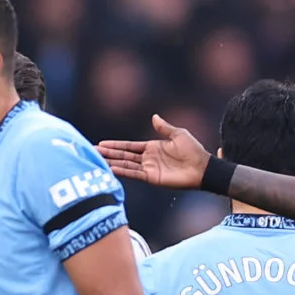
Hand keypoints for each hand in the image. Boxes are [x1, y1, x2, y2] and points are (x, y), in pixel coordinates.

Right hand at [95, 114, 209, 188]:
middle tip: (93, 152)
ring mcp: (148, 169)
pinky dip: (123, 171)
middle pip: (123, 156)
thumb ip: (164, 127)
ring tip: (98, 161)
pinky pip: (134, 173)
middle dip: (108, 154)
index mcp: (152, 147)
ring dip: (112, 162)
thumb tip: (154, 116)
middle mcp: (147, 159)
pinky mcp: (152, 178)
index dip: (115, 145)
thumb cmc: (193, 150)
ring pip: (126, 164)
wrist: (202, 167)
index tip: (101, 144)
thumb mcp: (178, 134)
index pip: (129, 146)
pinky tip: (112, 168)